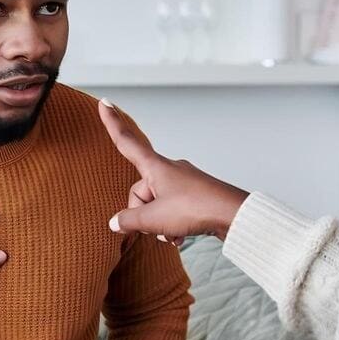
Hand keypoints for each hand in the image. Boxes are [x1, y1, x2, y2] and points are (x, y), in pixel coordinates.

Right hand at [98, 99, 248, 243]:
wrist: (233, 215)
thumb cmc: (196, 209)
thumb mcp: (154, 218)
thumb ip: (129, 220)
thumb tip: (116, 222)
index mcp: (155, 167)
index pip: (127, 142)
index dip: (113, 124)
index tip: (104, 102)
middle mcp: (169, 169)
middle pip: (140, 191)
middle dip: (142, 213)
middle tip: (154, 228)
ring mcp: (183, 182)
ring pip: (157, 203)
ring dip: (159, 223)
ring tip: (171, 233)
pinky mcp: (194, 195)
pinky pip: (173, 209)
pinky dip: (172, 225)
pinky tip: (180, 237)